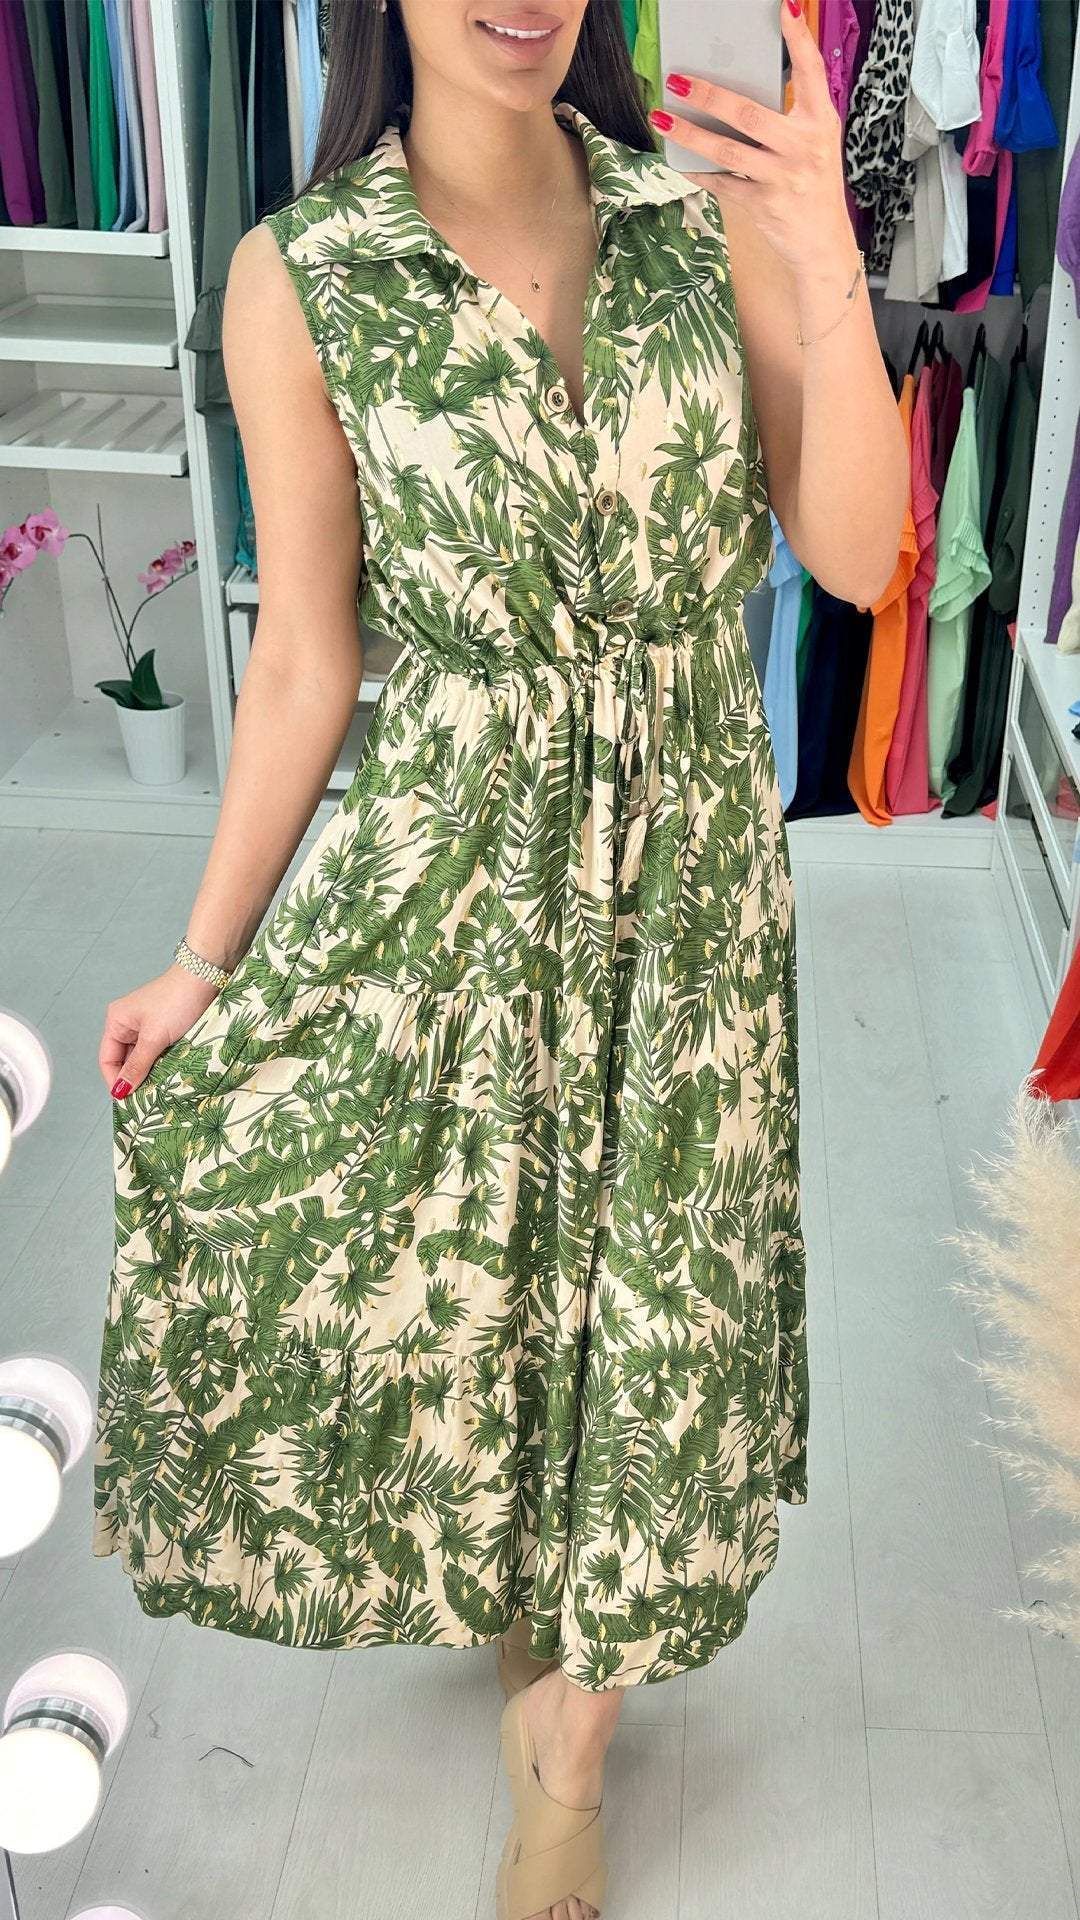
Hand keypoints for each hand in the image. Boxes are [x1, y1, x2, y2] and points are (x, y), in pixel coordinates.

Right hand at [99, 965, 219, 1097]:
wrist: (207, 976)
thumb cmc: (178, 1001)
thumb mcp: (155, 1037)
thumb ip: (138, 1065)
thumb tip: (120, 1091)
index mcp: (117, 1021)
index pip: (107, 1060)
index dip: (115, 1082)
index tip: (128, 1102)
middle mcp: (128, 1023)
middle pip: (124, 1060)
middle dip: (134, 1079)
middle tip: (147, 1100)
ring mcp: (147, 1025)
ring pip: (143, 1058)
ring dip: (150, 1072)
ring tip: (160, 1090)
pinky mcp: (165, 1027)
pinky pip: (157, 1052)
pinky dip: (162, 1064)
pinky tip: (170, 1075)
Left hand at [649, 0, 856, 278]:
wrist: (823, 245)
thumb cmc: (813, 186)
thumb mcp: (815, 144)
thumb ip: (790, 116)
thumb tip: (739, 93)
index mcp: (821, 122)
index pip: (812, 70)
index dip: (798, 38)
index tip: (784, 7)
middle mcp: (803, 147)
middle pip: (749, 113)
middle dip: (708, 95)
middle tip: (677, 80)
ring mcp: (782, 177)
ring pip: (726, 150)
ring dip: (690, 133)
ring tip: (662, 116)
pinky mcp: (763, 205)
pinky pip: (722, 183)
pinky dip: (699, 171)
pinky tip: (679, 159)